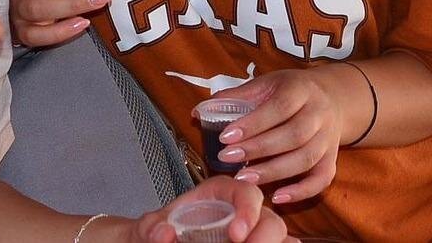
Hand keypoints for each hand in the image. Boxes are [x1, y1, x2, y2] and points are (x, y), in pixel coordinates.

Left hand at [100, 177, 287, 241]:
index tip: (236, 235)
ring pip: (279, 238)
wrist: (160, 241)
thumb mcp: (152, 226)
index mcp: (222, 194)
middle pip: (271, 220)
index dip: (247, 211)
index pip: (245, 193)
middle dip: (265, 237)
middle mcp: (244, 212)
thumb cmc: (162, 231)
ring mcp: (253, 233)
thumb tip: (163, 233)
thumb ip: (153, 226)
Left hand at [213, 67, 352, 204]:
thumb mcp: (266, 84)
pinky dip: (301, 191)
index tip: (226, 137)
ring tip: (244, 178)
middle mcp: (319, 114)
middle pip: (293, 135)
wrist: (332, 98)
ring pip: (305, 159)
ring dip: (273, 172)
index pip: (279, 107)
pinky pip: (321, 179)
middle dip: (258, 149)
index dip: (253, 124)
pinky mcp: (332, 159)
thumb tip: (198, 110)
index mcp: (300, 90)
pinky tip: (277, 197)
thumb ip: (236, 96)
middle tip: (228, 158)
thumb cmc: (291, 91)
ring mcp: (328, 138)